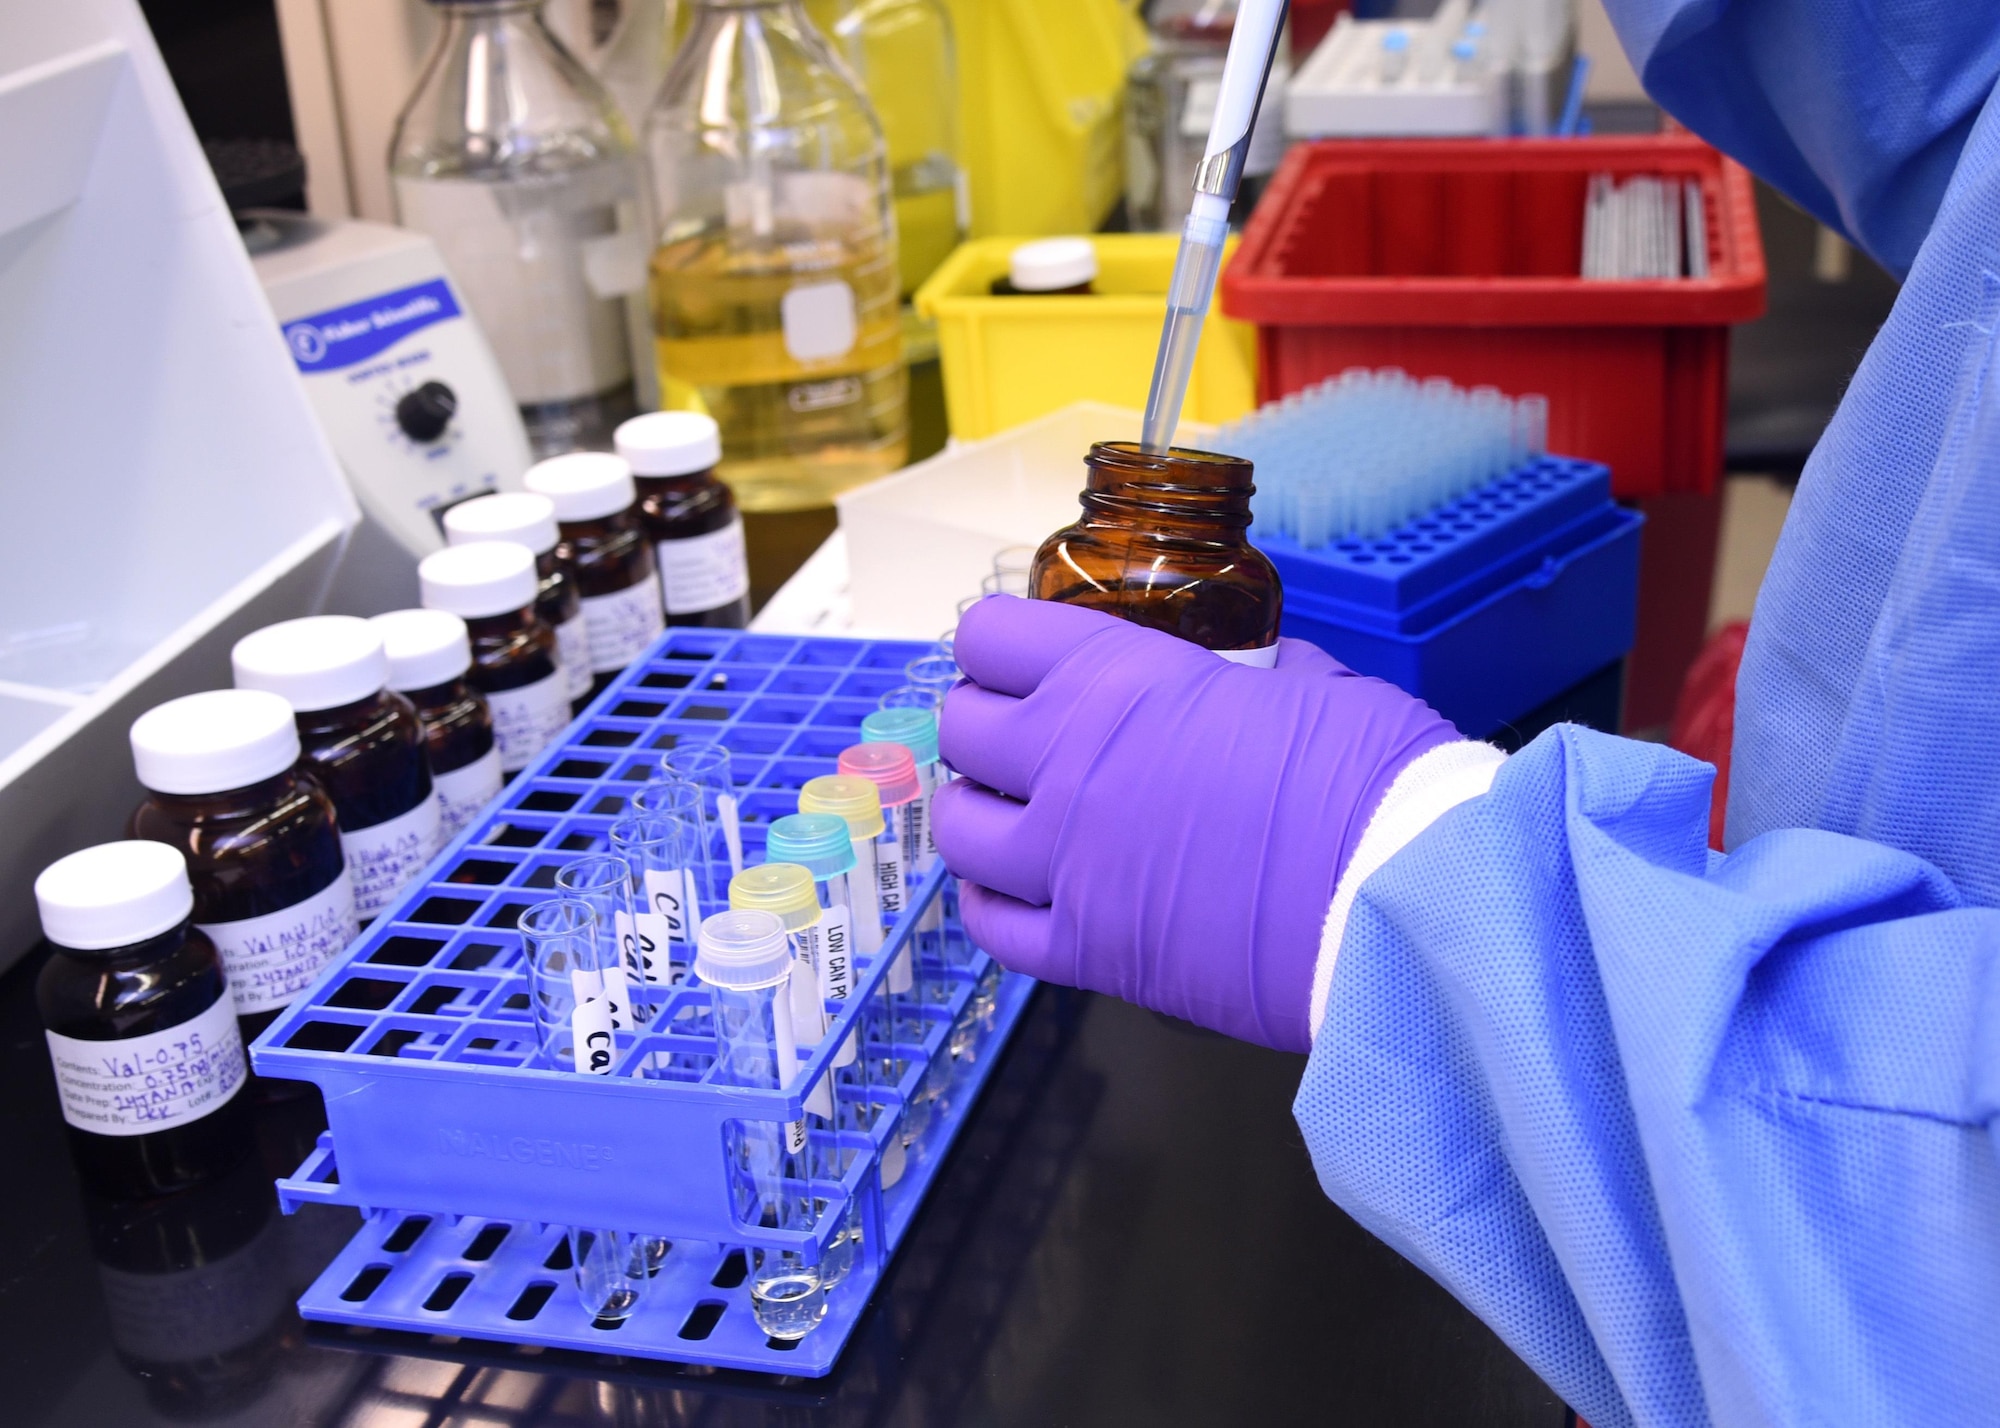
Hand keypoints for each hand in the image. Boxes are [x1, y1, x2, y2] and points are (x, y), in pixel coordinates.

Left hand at [932, 596, 1459, 1051]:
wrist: (1403, 901)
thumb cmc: (1374, 782)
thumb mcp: (1307, 683)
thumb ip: (1240, 677)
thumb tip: (1234, 681)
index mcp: (1117, 679)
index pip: (990, 638)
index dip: (999, 645)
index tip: (1017, 658)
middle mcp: (1069, 764)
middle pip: (961, 729)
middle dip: (984, 724)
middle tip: (1021, 735)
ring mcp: (1067, 863)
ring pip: (957, 828)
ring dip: (979, 813)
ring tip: (1017, 815)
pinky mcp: (1087, 950)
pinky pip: (991, 925)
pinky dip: (993, 903)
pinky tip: (1020, 891)